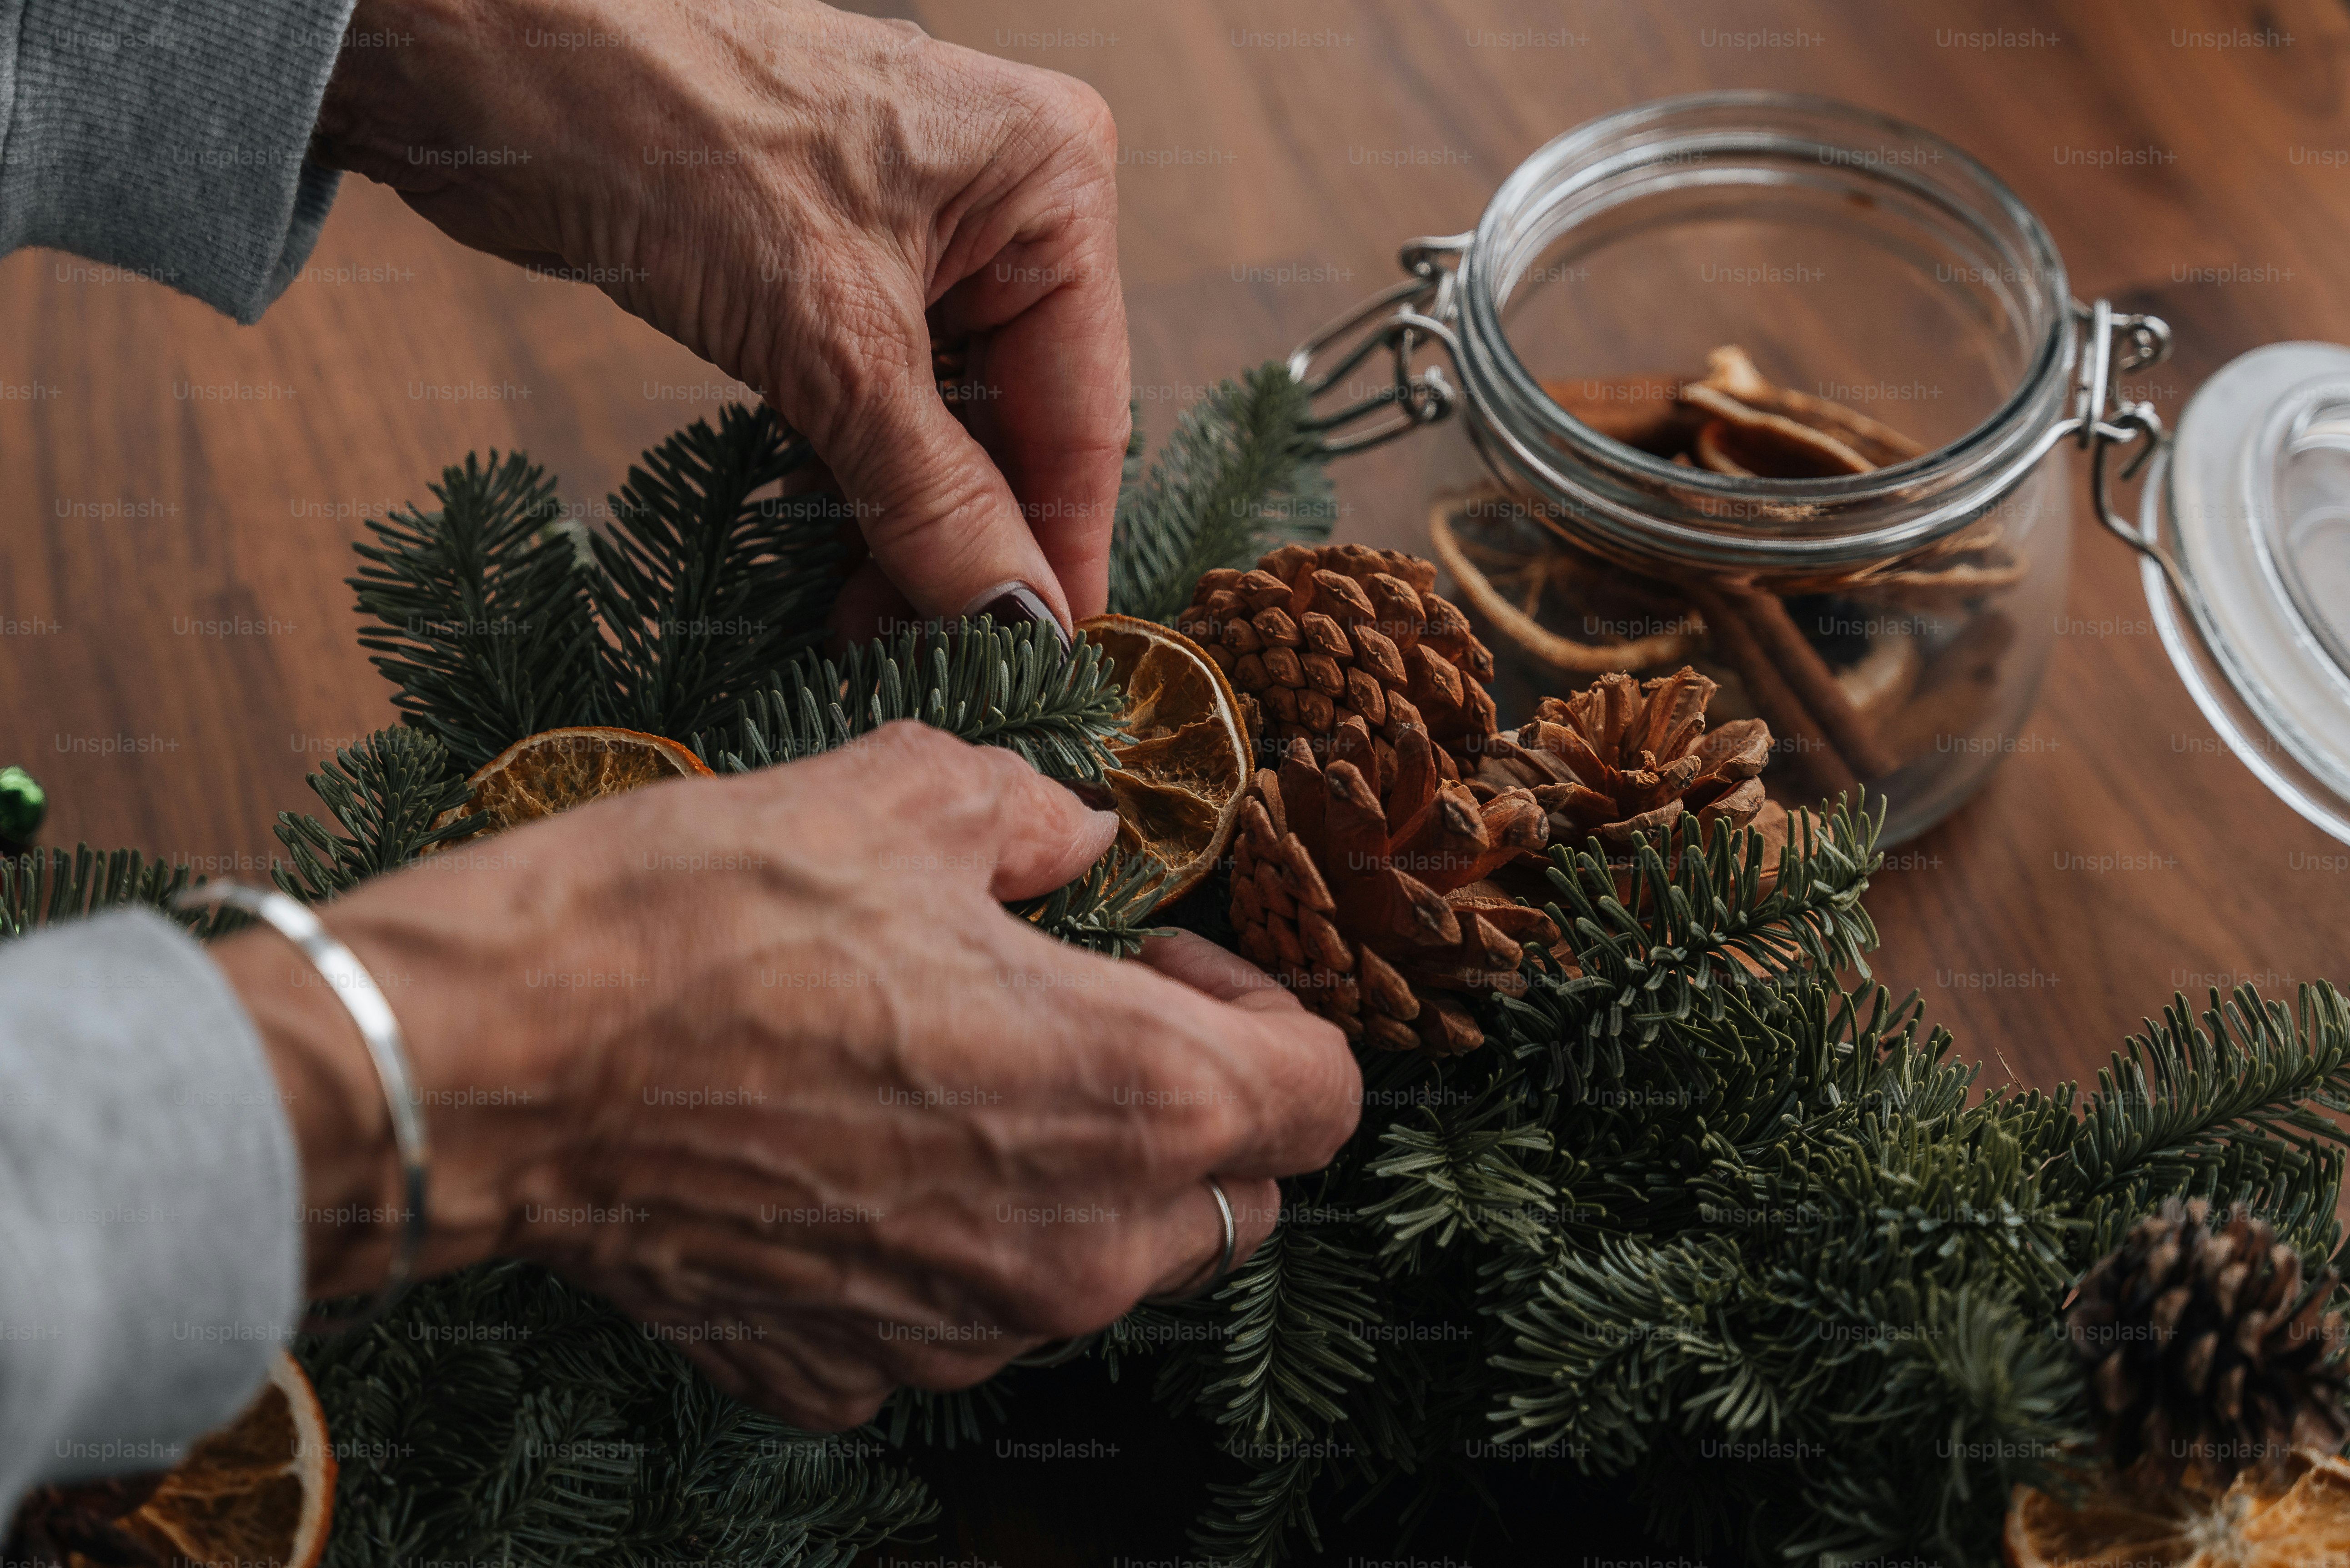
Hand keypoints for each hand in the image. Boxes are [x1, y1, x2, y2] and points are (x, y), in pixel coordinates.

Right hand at [217, 723, 1358, 1428]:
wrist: (501, 1060)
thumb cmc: (705, 916)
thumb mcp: (905, 796)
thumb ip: (1033, 817)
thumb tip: (1076, 837)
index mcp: (1133, 1097)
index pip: (1319, 1094)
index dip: (1267, 1009)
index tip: (1165, 954)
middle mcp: (1075, 1250)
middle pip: (1230, 1200)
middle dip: (1187, 1109)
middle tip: (1075, 1010)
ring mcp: (959, 1331)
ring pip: (1097, 1269)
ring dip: (1067, 1179)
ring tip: (947, 1074)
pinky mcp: (848, 1374)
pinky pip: (953, 1313)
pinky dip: (939, 1242)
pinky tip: (848, 1150)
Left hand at [310, 0, 1129, 635]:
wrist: (482, 56)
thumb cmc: (661, 128)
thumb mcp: (825, 338)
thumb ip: (933, 493)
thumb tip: (1016, 620)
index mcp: (1052, 180)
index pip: (1084, 409)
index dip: (1061, 550)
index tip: (1048, 667)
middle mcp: (1004, 203)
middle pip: (1019, 424)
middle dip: (970, 548)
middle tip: (931, 664)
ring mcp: (918, 236)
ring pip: (945, 426)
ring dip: (905, 532)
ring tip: (863, 632)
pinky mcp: (834, 268)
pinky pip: (875, 405)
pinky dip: (852, 484)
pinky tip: (825, 562)